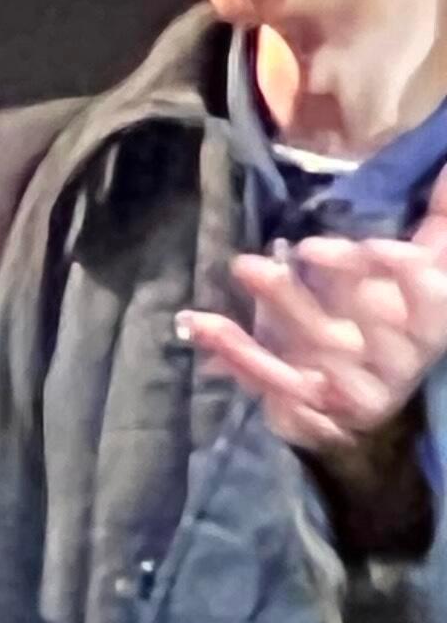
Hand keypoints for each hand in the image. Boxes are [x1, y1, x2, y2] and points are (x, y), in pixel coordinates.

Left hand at [182, 212, 446, 543]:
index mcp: (433, 318)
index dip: (403, 273)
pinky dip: (238, 354)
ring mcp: (356, 386)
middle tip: (284, 251)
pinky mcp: (315, 406)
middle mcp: (399, 357)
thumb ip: (440, 217)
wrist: (383, 401)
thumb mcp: (430, 265)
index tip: (375, 247)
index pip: (426, 293)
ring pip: (312, 348)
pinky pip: (273, 380)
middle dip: (324, 282)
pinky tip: (199, 326)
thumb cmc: (403, 311)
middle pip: (360, 319)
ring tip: (243, 267)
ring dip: (276, 307)